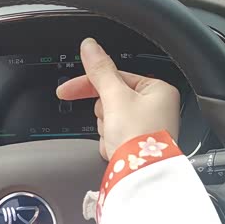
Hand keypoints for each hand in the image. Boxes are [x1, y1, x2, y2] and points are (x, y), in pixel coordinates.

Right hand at [57, 38, 179, 160]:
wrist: (141, 177)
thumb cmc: (138, 138)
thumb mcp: (115, 97)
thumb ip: (100, 70)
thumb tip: (89, 46)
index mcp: (158, 90)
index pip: (116, 77)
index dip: (90, 84)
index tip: (66, 90)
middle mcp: (157, 107)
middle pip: (112, 100)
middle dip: (104, 114)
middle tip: (109, 122)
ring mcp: (149, 128)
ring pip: (111, 119)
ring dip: (106, 129)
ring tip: (116, 139)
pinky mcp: (138, 146)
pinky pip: (114, 136)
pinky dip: (111, 143)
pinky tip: (117, 149)